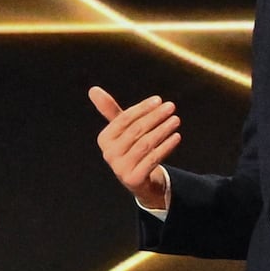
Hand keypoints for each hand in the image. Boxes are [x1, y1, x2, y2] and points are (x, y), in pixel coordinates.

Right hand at [87, 87, 183, 211]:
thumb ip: (110, 110)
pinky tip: (176, 136)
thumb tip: (93, 89)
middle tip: (171, 107)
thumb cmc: (131, 149)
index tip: (159, 100)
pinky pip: (153, 159)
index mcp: (104, 139)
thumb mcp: (122, 131)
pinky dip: (166, 147)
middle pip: (136, 131)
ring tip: (176, 120)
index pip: (123, 119)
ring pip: (145, 144)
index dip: (142, 108)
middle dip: (155, 117)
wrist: (140, 181)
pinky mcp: (134, 179)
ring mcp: (120, 168)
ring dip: (163, 130)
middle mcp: (109, 154)